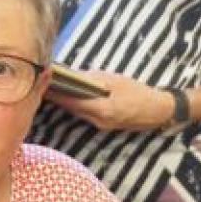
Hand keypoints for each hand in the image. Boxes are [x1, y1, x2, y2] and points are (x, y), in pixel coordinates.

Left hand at [51, 71, 178, 131]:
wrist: (157, 111)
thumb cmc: (138, 93)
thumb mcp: (115, 81)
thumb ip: (92, 79)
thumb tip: (73, 76)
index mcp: (101, 109)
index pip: (71, 101)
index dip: (55, 93)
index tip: (42, 84)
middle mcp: (98, 121)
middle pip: (71, 108)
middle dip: (58, 97)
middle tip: (43, 83)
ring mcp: (100, 125)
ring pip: (77, 112)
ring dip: (66, 101)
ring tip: (52, 87)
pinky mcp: (103, 125)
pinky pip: (85, 114)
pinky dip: (77, 105)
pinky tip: (71, 96)